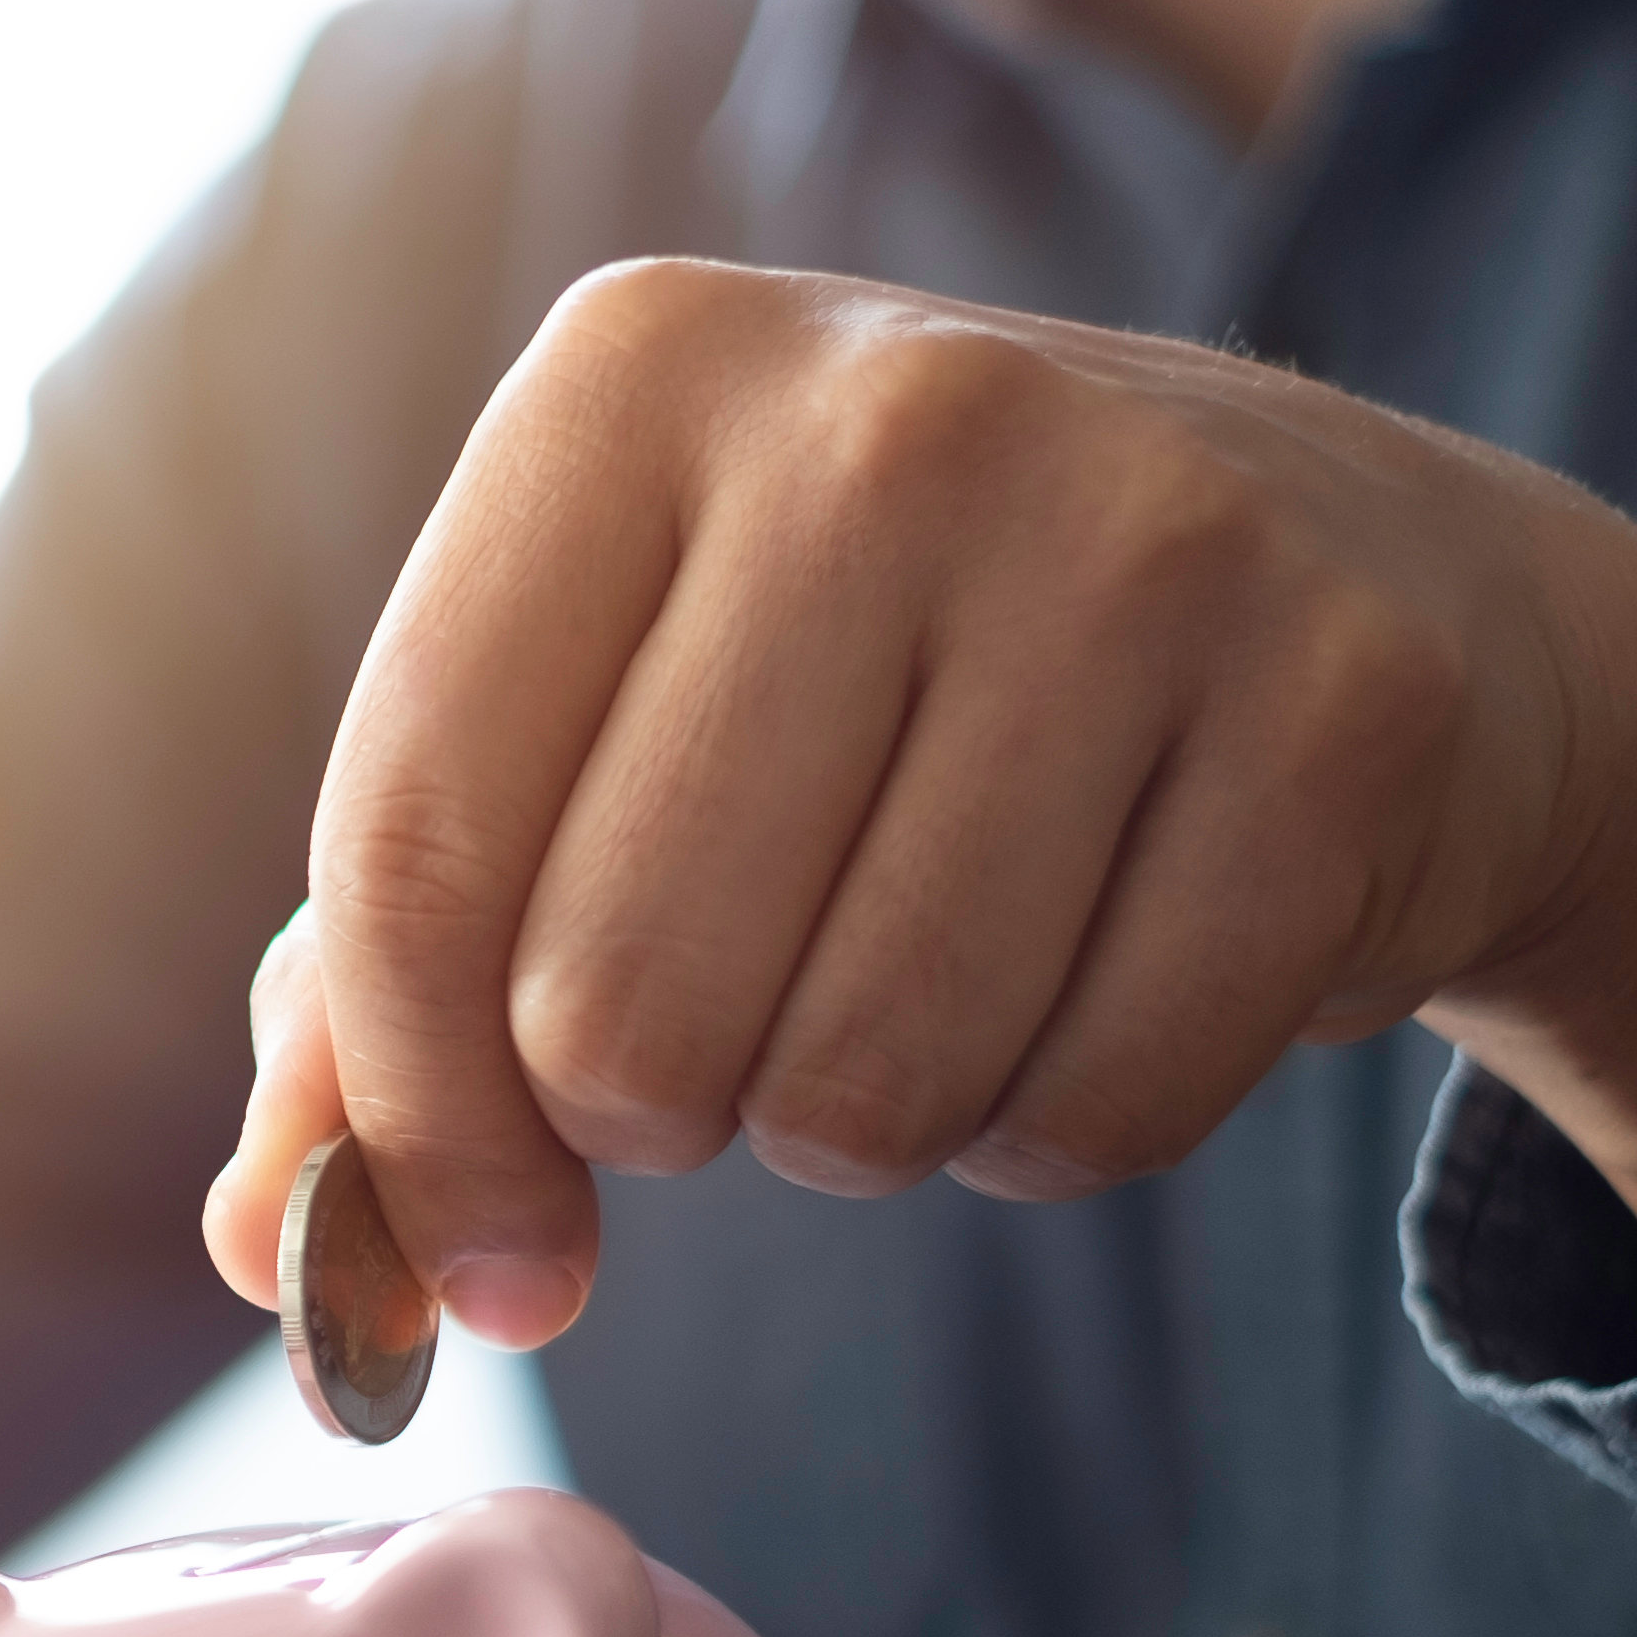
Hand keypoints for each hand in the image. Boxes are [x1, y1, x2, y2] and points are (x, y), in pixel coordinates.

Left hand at [206, 260, 1636, 1341]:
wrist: (1363, 566)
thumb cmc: (870, 679)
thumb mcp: (589, 730)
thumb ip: (375, 985)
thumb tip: (273, 1251)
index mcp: (631, 369)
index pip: (417, 842)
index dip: (413, 1124)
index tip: (472, 1268)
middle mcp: (889, 409)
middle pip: (621, 1007)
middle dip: (655, 1109)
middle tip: (743, 1022)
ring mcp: (1149, 534)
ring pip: (857, 1087)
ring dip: (855, 1125)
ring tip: (920, 974)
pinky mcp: (1352, 704)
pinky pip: (1097, 1110)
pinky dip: (1056, 1128)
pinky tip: (1098, 972)